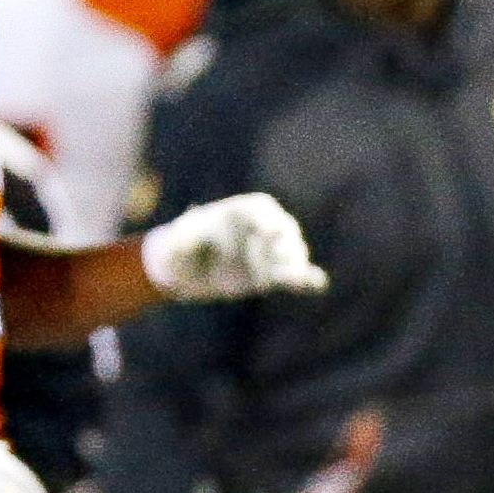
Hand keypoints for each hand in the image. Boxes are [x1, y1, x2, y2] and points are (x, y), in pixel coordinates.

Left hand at [139, 192, 327, 300]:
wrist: (184, 271)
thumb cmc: (179, 247)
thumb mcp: (176, 240)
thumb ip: (181, 237)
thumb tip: (182, 237)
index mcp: (240, 212)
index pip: (261, 209)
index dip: (267, 218)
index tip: (269, 231)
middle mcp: (260, 229)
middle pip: (283, 229)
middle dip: (286, 241)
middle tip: (284, 255)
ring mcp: (267, 253)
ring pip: (290, 254)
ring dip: (294, 263)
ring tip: (293, 276)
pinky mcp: (270, 276)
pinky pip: (292, 277)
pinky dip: (305, 279)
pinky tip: (317, 283)